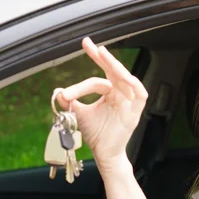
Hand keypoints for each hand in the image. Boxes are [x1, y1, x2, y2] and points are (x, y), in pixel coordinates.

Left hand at [55, 37, 147, 172]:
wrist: (103, 153)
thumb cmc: (95, 134)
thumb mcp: (79, 114)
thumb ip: (70, 102)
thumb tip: (58, 92)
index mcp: (110, 92)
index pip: (98, 78)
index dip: (84, 76)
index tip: (69, 80)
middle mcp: (121, 94)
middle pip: (114, 71)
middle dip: (102, 57)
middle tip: (91, 45)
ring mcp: (129, 102)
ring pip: (126, 79)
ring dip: (116, 66)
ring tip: (103, 55)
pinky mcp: (136, 111)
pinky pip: (140, 94)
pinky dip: (134, 84)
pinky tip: (125, 77)